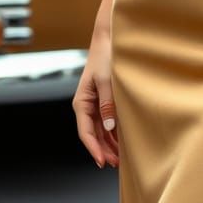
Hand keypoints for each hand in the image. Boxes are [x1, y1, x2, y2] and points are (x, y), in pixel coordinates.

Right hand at [72, 28, 118, 168]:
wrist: (109, 38)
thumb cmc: (106, 57)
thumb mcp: (108, 80)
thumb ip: (107, 103)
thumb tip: (109, 126)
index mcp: (82, 102)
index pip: (85, 132)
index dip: (94, 148)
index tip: (102, 162)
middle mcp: (86, 105)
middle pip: (92, 134)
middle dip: (103, 150)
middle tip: (116, 164)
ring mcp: (94, 102)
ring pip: (99, 129)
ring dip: (108, 143)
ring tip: (120, 158)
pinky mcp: (103, 99)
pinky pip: (106, 120)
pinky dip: (112, 132)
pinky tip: (121, 140)